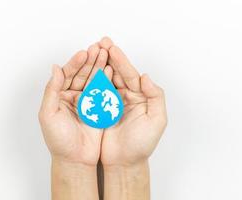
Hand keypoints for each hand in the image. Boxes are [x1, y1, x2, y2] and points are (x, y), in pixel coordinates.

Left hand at [39, 42, 111, 165]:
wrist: (74, 160)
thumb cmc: (58, 140)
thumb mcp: (48, 114)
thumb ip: (51, 90)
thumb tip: (55, 68)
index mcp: (58, 96)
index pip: (66, 75)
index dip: (75, 63)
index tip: (84, 53)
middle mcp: (71, 97)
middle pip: (81, 74)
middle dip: (90, 61)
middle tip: (98, 48)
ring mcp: (86, 102)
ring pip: (93, 80)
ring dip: (99, 67)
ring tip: (107, 54)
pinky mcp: (98, 109)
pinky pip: (103, 92)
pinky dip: (107, 80)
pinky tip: (111, 70)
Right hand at [97, 37, 167, 166]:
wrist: (124, 163)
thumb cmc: (141, 145)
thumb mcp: (157, 121)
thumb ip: (155, 97)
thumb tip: (146, 77)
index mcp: (141, 97)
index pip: (130, 74)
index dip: (121, 60)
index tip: (111, 48)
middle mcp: (127, 97)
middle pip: (117, 72)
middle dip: (108, 57)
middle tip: (100, 43)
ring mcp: (112, 103)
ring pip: (105, 79)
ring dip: (98, 65)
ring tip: (91, 51)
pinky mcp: (100, 110)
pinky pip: (95, 92)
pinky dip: (90, 80)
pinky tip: (85, 71)